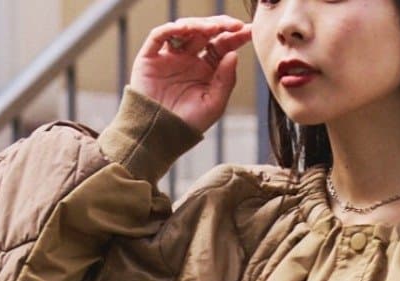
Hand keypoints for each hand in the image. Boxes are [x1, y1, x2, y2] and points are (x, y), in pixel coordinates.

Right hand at [129, 16, 250, 135]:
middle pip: (205, 32)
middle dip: (220, 25)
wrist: (159, 136)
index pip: (222, 46)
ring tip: (211, 28)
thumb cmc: (188, 125)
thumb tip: (234, 53)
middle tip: (233, 25)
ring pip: (184, 30)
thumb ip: (226, 80)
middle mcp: (189, 59)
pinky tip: (185, 29)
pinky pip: (159, 36)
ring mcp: (170, 56)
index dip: (235, 36)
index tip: (248, 30)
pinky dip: (170, 29)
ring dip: (198, 25)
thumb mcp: (214, 105)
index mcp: (206, 70)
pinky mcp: (151, 57)